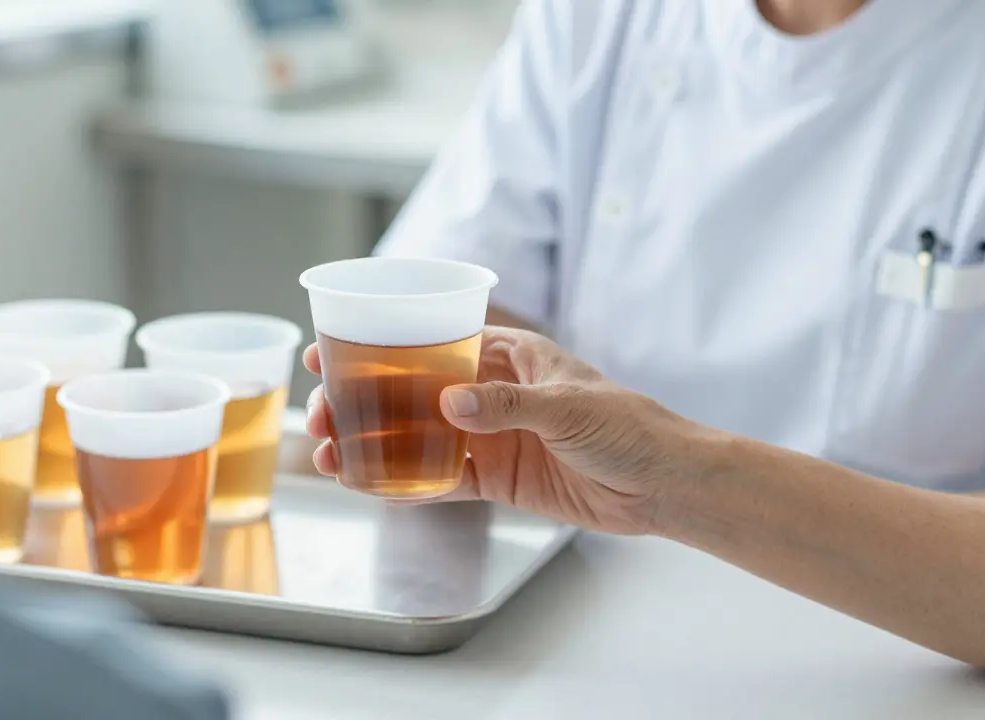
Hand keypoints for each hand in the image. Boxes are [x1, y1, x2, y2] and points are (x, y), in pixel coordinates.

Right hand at [304, 327, 709, 534]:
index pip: (431, 340)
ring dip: (373, 442)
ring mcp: (489, 436)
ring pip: (416, 435)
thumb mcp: (568, 405)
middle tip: (320, 414)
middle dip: (361, 399)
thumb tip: (449, 403)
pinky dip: (405, 481)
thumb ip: (507, 404)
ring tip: (329, 455)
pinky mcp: (496, 478)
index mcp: (507, 355)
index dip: (378, 343)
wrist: (664, 484)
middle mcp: (489, 392)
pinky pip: (440, 477)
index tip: (330, 350)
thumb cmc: (628, 425)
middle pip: (410, 389)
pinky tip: (367, 484)